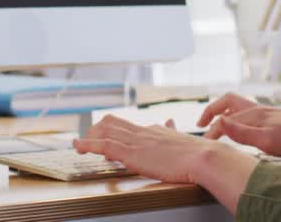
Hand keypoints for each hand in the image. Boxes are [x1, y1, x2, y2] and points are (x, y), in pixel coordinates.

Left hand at [73, 115, 234, 184]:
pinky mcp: (132, 153)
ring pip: (104, 131)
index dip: (114, 130)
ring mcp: (136, 141)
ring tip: (79, 145)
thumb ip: (172, 131)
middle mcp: (143, 132)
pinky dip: (87, 145)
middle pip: (112, 122)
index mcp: (154, 130)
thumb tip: (170, 122)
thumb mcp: (182, 140)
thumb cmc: (197, 154)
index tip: (106, 137)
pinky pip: (104, 145)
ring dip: (89, 138)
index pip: (128, 125)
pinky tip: (77, 147)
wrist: (203, 157)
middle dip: (97, 131)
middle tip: (89, 141)